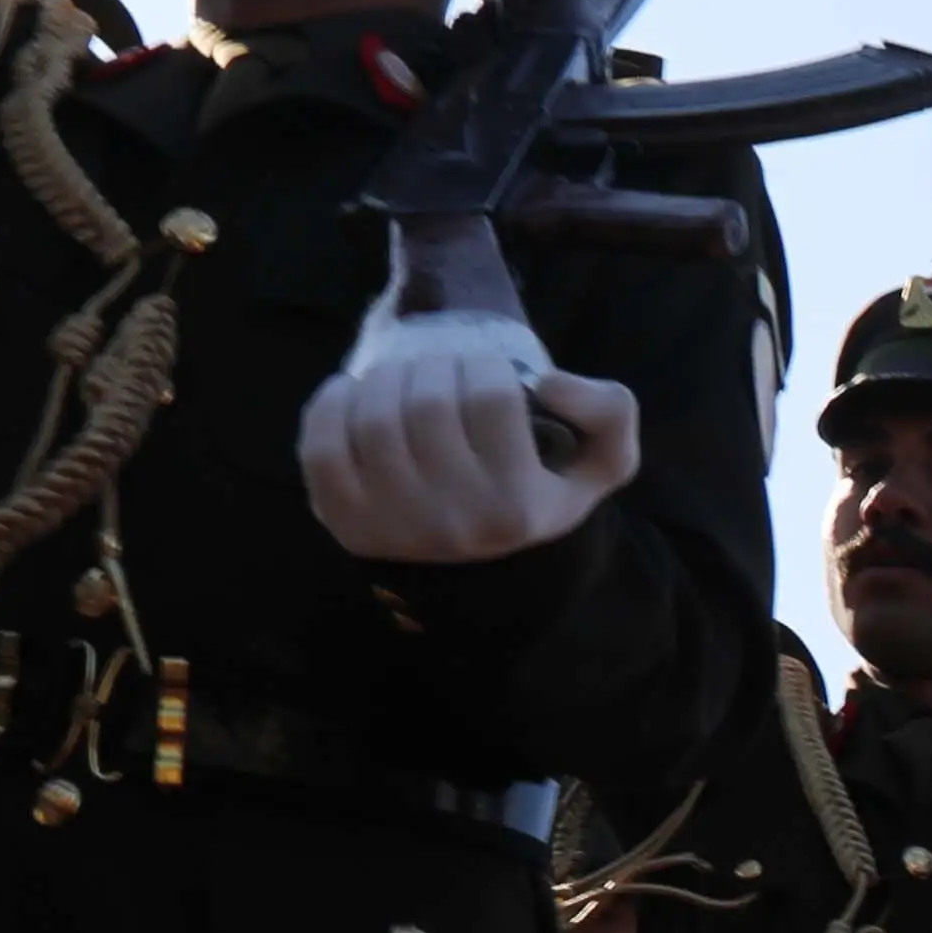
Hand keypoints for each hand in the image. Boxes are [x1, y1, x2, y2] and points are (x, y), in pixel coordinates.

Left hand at [297, 303, 640, 566]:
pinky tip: (352, 390)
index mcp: (518, 506)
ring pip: (374, 419)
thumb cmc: (536, 495)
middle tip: (440, 365)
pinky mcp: (343, 522)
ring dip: (385, 376)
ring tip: (402, 375)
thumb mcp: (599, 464)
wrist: (478, 568)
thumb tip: (547, 382)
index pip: (491, 397)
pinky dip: (331, 404)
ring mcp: (392, 526)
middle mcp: (455, 522)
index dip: (485, 364)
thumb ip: (609, 413)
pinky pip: (322, 447)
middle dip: (433, 364)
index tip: (485, 367)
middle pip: (427, 403)